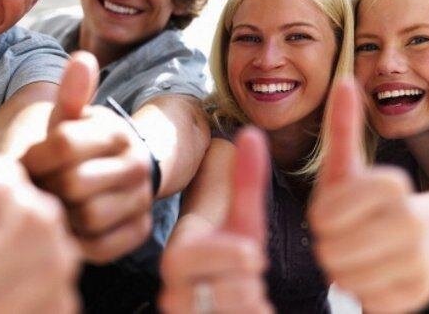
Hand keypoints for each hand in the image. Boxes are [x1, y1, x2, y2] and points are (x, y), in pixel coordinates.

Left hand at [23, 51, 153, 263]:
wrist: (123, 171)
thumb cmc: (84, 146)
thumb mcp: (74, 119)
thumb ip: (73, 94)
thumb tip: (83, 58)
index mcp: (117, 132)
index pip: (63, 144)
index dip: (35, 158)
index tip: (29, 163)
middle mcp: (137, 165)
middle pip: (74, 184)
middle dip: (47, 188)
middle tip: (39, 188)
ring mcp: (142, 200)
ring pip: (89, 217)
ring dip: (61, 215)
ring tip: (54, 206)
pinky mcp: (140, 231)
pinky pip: (102, 245)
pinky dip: (78, 240)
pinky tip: (70, 226)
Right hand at [159, 127, 271, 313]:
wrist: (220, 294)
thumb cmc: (233, 254)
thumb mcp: (244, 220)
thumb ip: (246, 180)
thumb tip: (252, 133)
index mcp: (177, 259)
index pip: (185, 259)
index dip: (227, 255)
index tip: (254, 254)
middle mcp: (173, 294)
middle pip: (221, 294)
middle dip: (248, 284)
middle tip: (249, 276)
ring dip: (252, 305)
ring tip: (246, 292)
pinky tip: (246, 311)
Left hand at [308, 78, 428, 312]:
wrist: (423, 236)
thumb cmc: (370, 200)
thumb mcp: (351, 165)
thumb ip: (344, 126)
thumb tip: (343, 80)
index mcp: (391, 186)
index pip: (325, 214)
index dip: (322, 217)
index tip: (330, 213)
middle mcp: (411, 223)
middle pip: (331, 249)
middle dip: (327, 244)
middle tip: (340, 237)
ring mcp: (419, 262)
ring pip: (346, 279)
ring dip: (342, 269)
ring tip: (355, 254)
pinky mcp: (418, 296)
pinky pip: (365, 302)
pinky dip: (361, 292)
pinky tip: (372, 275)